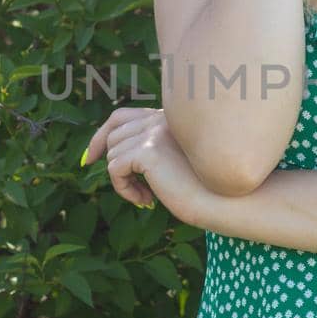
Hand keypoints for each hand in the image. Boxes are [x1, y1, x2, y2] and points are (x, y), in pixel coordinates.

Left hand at [80, 106, 209, 224]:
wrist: (225, 200)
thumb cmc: (205, 189)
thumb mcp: (176, 164)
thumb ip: (152, 151)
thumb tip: (110, 157)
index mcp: (168, 118)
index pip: (121, 117)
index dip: (101, 135)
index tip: (91, 158)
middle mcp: (161, 119)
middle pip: (113, 137)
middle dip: (115, 165)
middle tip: (135, 191)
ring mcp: (154, 132)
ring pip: (113, 154)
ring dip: (123, 181)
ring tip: (147, 196)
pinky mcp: (148, 150)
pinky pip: (114, 169)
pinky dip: (123, 189)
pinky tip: (146, 200)